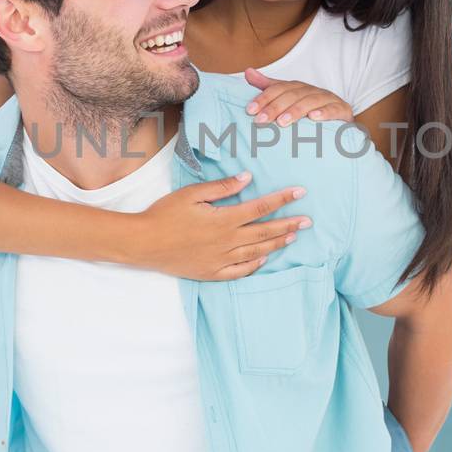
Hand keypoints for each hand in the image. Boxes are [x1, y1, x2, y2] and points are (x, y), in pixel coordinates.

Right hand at [135, 172, 311, 279]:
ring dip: (277, 244)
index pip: (261, 207)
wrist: (143, 243)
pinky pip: (240, 271)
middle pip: (265, 232)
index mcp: (224, 220)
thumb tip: (247, 178)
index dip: (282, 199)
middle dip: (289, 224)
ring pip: (256, 251)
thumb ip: (221, 188)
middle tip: (308, 220)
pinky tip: (264, 259)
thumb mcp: (192, 194)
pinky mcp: (212, 272)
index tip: (300, 192)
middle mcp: (227, 241)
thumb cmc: (164, 214)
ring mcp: (221, 260)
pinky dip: (254, 265)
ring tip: (293, 237)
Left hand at [242, 67, 352, 126]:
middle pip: (292, 95)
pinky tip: (313, 118)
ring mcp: (328, 99)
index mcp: (298, 87)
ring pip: (310, 102)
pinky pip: (333, 110)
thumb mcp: (288, 98)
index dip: (264, 98)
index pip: (278, 89)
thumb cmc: (309, 110)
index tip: (250, 110)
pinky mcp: (342, 110)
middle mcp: (312, 90)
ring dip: (296, 111)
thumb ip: (269, 87)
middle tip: (261, 120)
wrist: (340, 120)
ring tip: (282, 122)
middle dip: (275, 107)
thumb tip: (247, 72)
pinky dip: (324, 113)